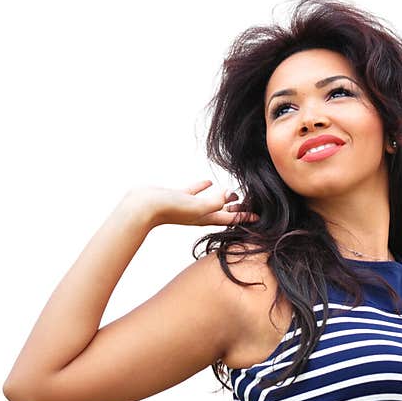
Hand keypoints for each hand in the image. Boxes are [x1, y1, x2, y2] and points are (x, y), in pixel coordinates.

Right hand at [126, 180, 259, 227]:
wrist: (141, 208)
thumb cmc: (168, 209)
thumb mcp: (196, 205)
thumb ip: (215, 201)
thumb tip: (229, 193)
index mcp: (205, 218)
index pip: (231, 219)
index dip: (246, 217)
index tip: (260, 217)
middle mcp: (198, 214)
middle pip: (223, 213)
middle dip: (237, 210)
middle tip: (251, 205)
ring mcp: (187, 206)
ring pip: (210, 202)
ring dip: (222, 198)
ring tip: (232, 193)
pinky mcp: (177, 197)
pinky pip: (194, 192)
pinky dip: (203, 188)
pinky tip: (208, 181)